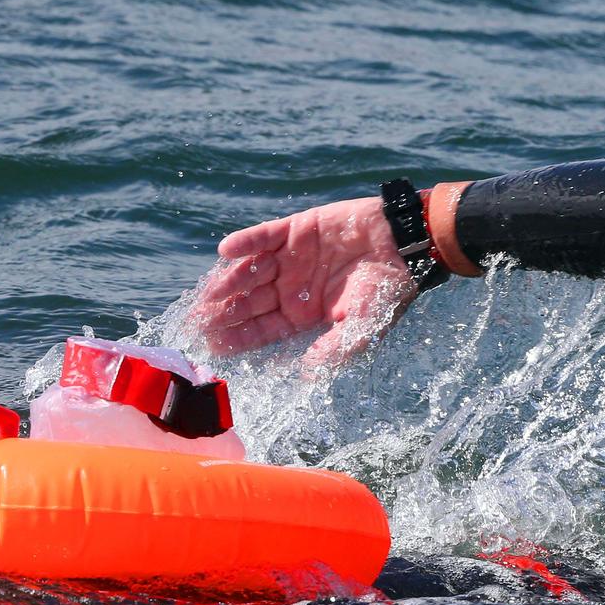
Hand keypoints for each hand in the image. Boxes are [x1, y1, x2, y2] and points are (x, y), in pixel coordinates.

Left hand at [191, 196, 417, 369]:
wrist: (407, 244)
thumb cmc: (389, 290)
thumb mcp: (363, 327)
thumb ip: (334, 350)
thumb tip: (307, 375)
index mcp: (305, 313)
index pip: (263, 329)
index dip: (239, 337)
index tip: (213, 346)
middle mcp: (293, 287)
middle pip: (249, 301)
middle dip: (224, 312)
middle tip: (198, 322)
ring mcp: (292, 257)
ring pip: (251, 271)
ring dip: (229, 281)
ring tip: (209, 293)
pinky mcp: (297, 229)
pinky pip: (264, 236)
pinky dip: (245, 242)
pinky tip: (227, 251)